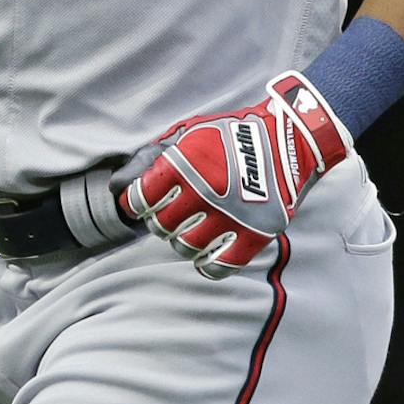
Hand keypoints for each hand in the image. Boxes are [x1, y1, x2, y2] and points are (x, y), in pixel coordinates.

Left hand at [117, 72, 352, 279]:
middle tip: (173, 212)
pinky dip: (207, 265)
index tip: (144, 202)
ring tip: (192, 228)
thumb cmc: (226, 136)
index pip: (140, 200)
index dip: (137, 203)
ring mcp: (231, 214)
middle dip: (160, 220)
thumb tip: (115, 188)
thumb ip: (146, 162)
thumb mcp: (183, 137)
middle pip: (160, 226)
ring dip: (182, 241)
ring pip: (185, 247)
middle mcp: (204, 190)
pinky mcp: (256, 233)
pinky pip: (220, 266)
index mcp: (183, 164)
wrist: (287, 138)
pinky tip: (207, 252)